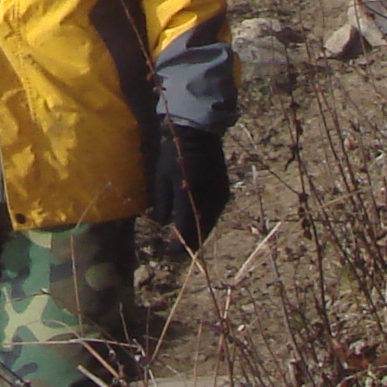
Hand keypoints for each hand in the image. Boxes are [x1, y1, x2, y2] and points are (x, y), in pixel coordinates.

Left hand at [148, 121, 230, 249]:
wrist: (199, 133)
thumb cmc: (174, 153)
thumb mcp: (161, 177)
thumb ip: (162, 203)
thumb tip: (162, 224)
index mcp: (190, 196)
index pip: (184, 230)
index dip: (177, 245)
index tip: (169, 253)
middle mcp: (208, 200)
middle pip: (200, 232)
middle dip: (189, 244)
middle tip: (177, 252)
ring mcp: (219, 198)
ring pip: (208, 225)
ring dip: (198, 234)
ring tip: (185, 241)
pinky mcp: (224, 193)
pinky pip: (214, 215)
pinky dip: (204, 222)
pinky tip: (195, 224)